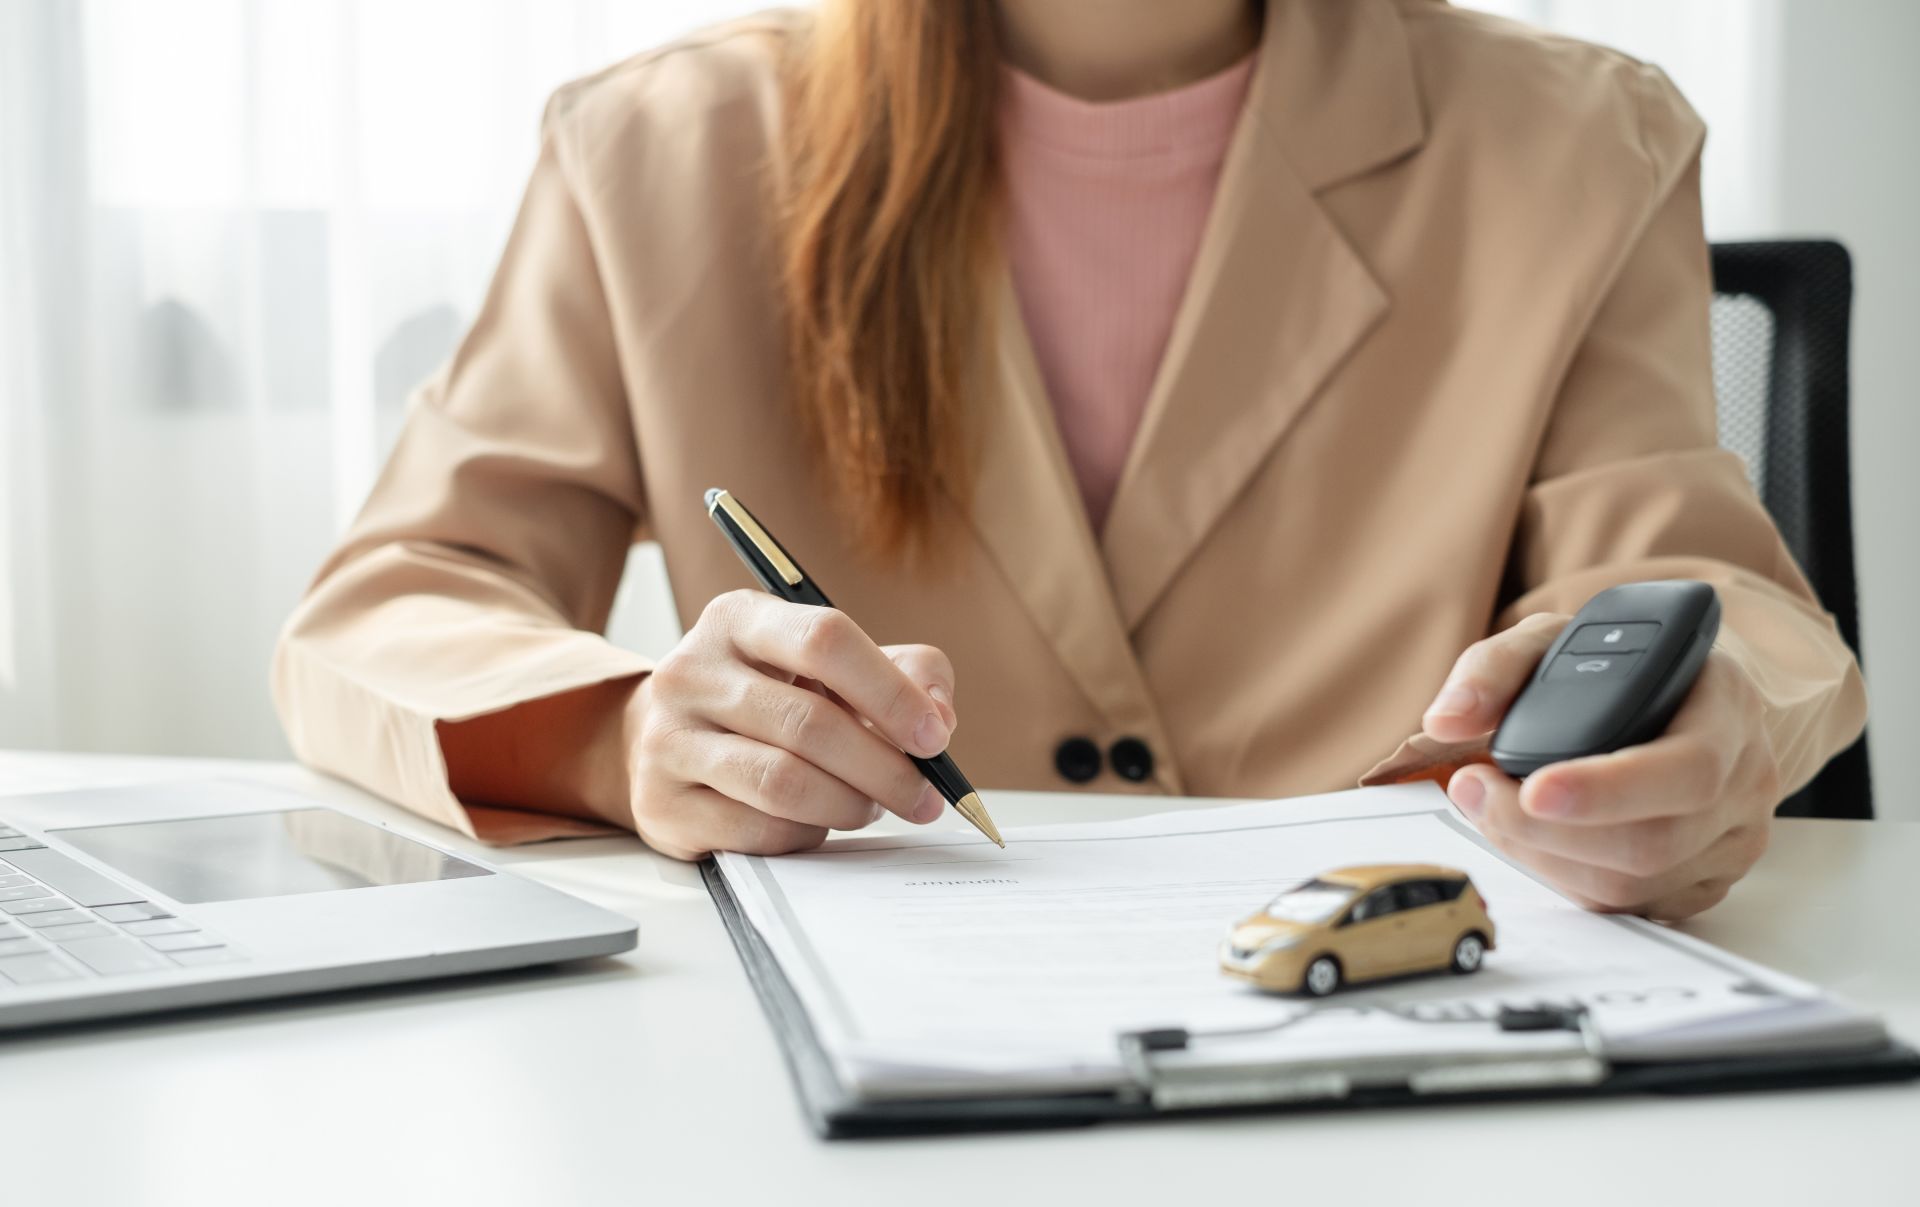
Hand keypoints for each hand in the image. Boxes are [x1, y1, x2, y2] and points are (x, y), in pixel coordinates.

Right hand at [624, 590, 957, 859]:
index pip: (825, 640)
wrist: (664, 739)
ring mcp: (668, 739)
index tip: (934, 737)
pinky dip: (807, 835)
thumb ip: (903, 673)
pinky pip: (757, 832)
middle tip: (923, 797)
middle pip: (810, 723)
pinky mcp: (663, 805)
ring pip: (783, 782)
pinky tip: (818, 823)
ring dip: (849, 805)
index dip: (891, 693)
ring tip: (871, 807)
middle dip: (884, 769)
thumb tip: (938, 718)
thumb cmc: (770, 697)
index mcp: (739, 619)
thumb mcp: (831, 666)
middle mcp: (692, 671)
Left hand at [1421, 613, 1782, 920]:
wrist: (1684, 694)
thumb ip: (1498, 667)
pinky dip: (1565, 878)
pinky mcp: (1704, 882)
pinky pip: (1630, 906)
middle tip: (1478, 791)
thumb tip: (1448, 717)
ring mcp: (1730, 841)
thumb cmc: (1627, 667)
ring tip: (1492, 808)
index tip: (1534, 789)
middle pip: (1653, 844)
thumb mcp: (1561, 638)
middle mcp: (1744, 782)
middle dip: (1544, 832)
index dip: (1607, 790)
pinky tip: (1534, 839)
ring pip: (1634, 885)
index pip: (1686, 770)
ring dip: (1542, 856)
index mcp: (1726, 710)